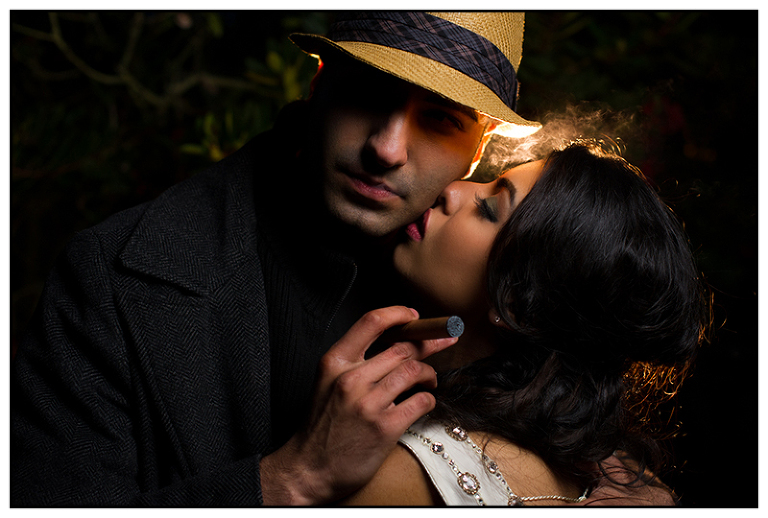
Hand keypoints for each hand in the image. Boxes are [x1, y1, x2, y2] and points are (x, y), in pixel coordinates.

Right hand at [260, 306, 457, 504]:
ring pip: (415, 371)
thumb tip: (398, 343)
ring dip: (429, 374)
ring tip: (429, 381)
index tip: (414, 317)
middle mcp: (350, 378)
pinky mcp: (385, 427)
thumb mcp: (328, 382)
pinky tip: (423, 402)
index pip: (371, 322)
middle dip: (429, 342)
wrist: (309, 468)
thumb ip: (356, 362)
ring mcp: (368, 403)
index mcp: (335, 362)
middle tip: (444, 340)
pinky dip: (428, 398)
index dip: (398, 314)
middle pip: (402, 347)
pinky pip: (421, 401)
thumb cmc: (323, 425)